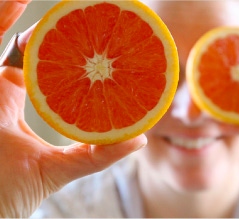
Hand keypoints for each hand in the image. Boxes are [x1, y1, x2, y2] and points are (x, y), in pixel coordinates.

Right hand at [0, 1, 146, 216]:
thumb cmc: (8, 193)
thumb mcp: (60, 169)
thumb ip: (97, 156)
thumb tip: (141, 139)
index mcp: (22, 106)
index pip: (45, 71)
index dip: (64, 55)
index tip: (90, 41)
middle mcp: (3, 90)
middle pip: (26, 51)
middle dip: (48, 32)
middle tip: (77, 15)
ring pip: (2, 38)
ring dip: (16, 14)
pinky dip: (0, 17)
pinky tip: (16, 0)